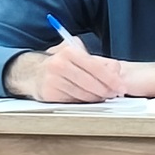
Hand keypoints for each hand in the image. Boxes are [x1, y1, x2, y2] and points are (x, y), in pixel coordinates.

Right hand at [5, 44, 125, 102]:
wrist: (33, 72)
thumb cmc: (60, 63)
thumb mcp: (77, 54)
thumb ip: (97, 60)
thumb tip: (116, 69)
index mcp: (68, 52)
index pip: (95, 67)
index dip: (111, 78)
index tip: (121, 85)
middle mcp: (60, 65)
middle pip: (91, 82)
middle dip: (107, 90)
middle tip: (116, 93)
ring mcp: (54, 80)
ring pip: (84, 94)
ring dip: (97, 98)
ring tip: (105, 97)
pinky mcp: (50, 93)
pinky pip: (74, 101)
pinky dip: (85, 102)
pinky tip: (91, 99)